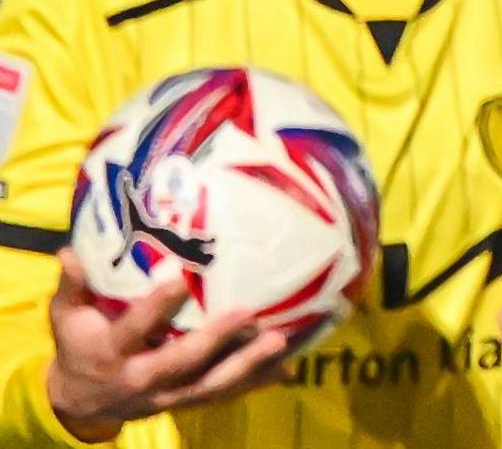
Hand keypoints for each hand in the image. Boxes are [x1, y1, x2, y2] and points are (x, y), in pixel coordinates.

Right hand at [44, 249, 289, 441]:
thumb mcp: (66, 318)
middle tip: (247, 312)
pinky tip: (284, 369)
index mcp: (110, 352)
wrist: (79, 403)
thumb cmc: (78, 347)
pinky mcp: (184, 403)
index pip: (134, 328)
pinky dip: (253, 383)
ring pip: (209, 384)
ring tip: (279, 341)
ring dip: (246, 365)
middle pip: (181, 360)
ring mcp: (165, 395)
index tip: (179, 280)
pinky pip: (221, 395)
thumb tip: (69, 250)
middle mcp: (140, 377)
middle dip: (215, 338)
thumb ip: (73, 286)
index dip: (156, 306)